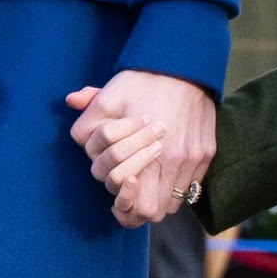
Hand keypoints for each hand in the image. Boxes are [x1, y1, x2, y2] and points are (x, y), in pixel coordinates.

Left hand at [67, 69, 215, 227]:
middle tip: (128, 189)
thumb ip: (91, 109)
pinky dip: (174, 188)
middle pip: (151, 211)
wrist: (185, 66)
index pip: (133, 204)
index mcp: (146, 151)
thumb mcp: (112, 91)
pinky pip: (190, 189)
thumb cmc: (145, 80)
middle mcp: (172, 161)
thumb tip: (71, 102)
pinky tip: (163, 173)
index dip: (120, 199)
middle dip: (136, 204)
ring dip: (156, 198)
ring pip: (171, 205)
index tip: (118, 184)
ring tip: (144, 184)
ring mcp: (192, 160)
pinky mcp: (206, 155)